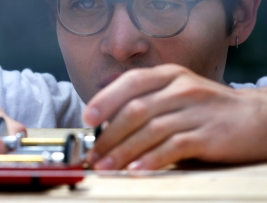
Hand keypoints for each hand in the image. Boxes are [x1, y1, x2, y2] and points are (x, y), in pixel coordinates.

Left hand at [84, 64, 266, 169]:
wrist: (254, 117)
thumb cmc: (206, 108)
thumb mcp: (176, 94)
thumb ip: (147, 102)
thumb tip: (108, 123)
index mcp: (169, 75)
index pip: (131, 82)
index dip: (105, 100)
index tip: (87, 119)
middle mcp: (181, 88)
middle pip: (136, 109)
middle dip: (109, 134)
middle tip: (93, 153)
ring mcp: (196, 110)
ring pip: (151, 130)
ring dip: (124, 151)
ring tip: (106, 166)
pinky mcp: (209, 134)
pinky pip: (174, 146)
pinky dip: (151, 159)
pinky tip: (136, 170)